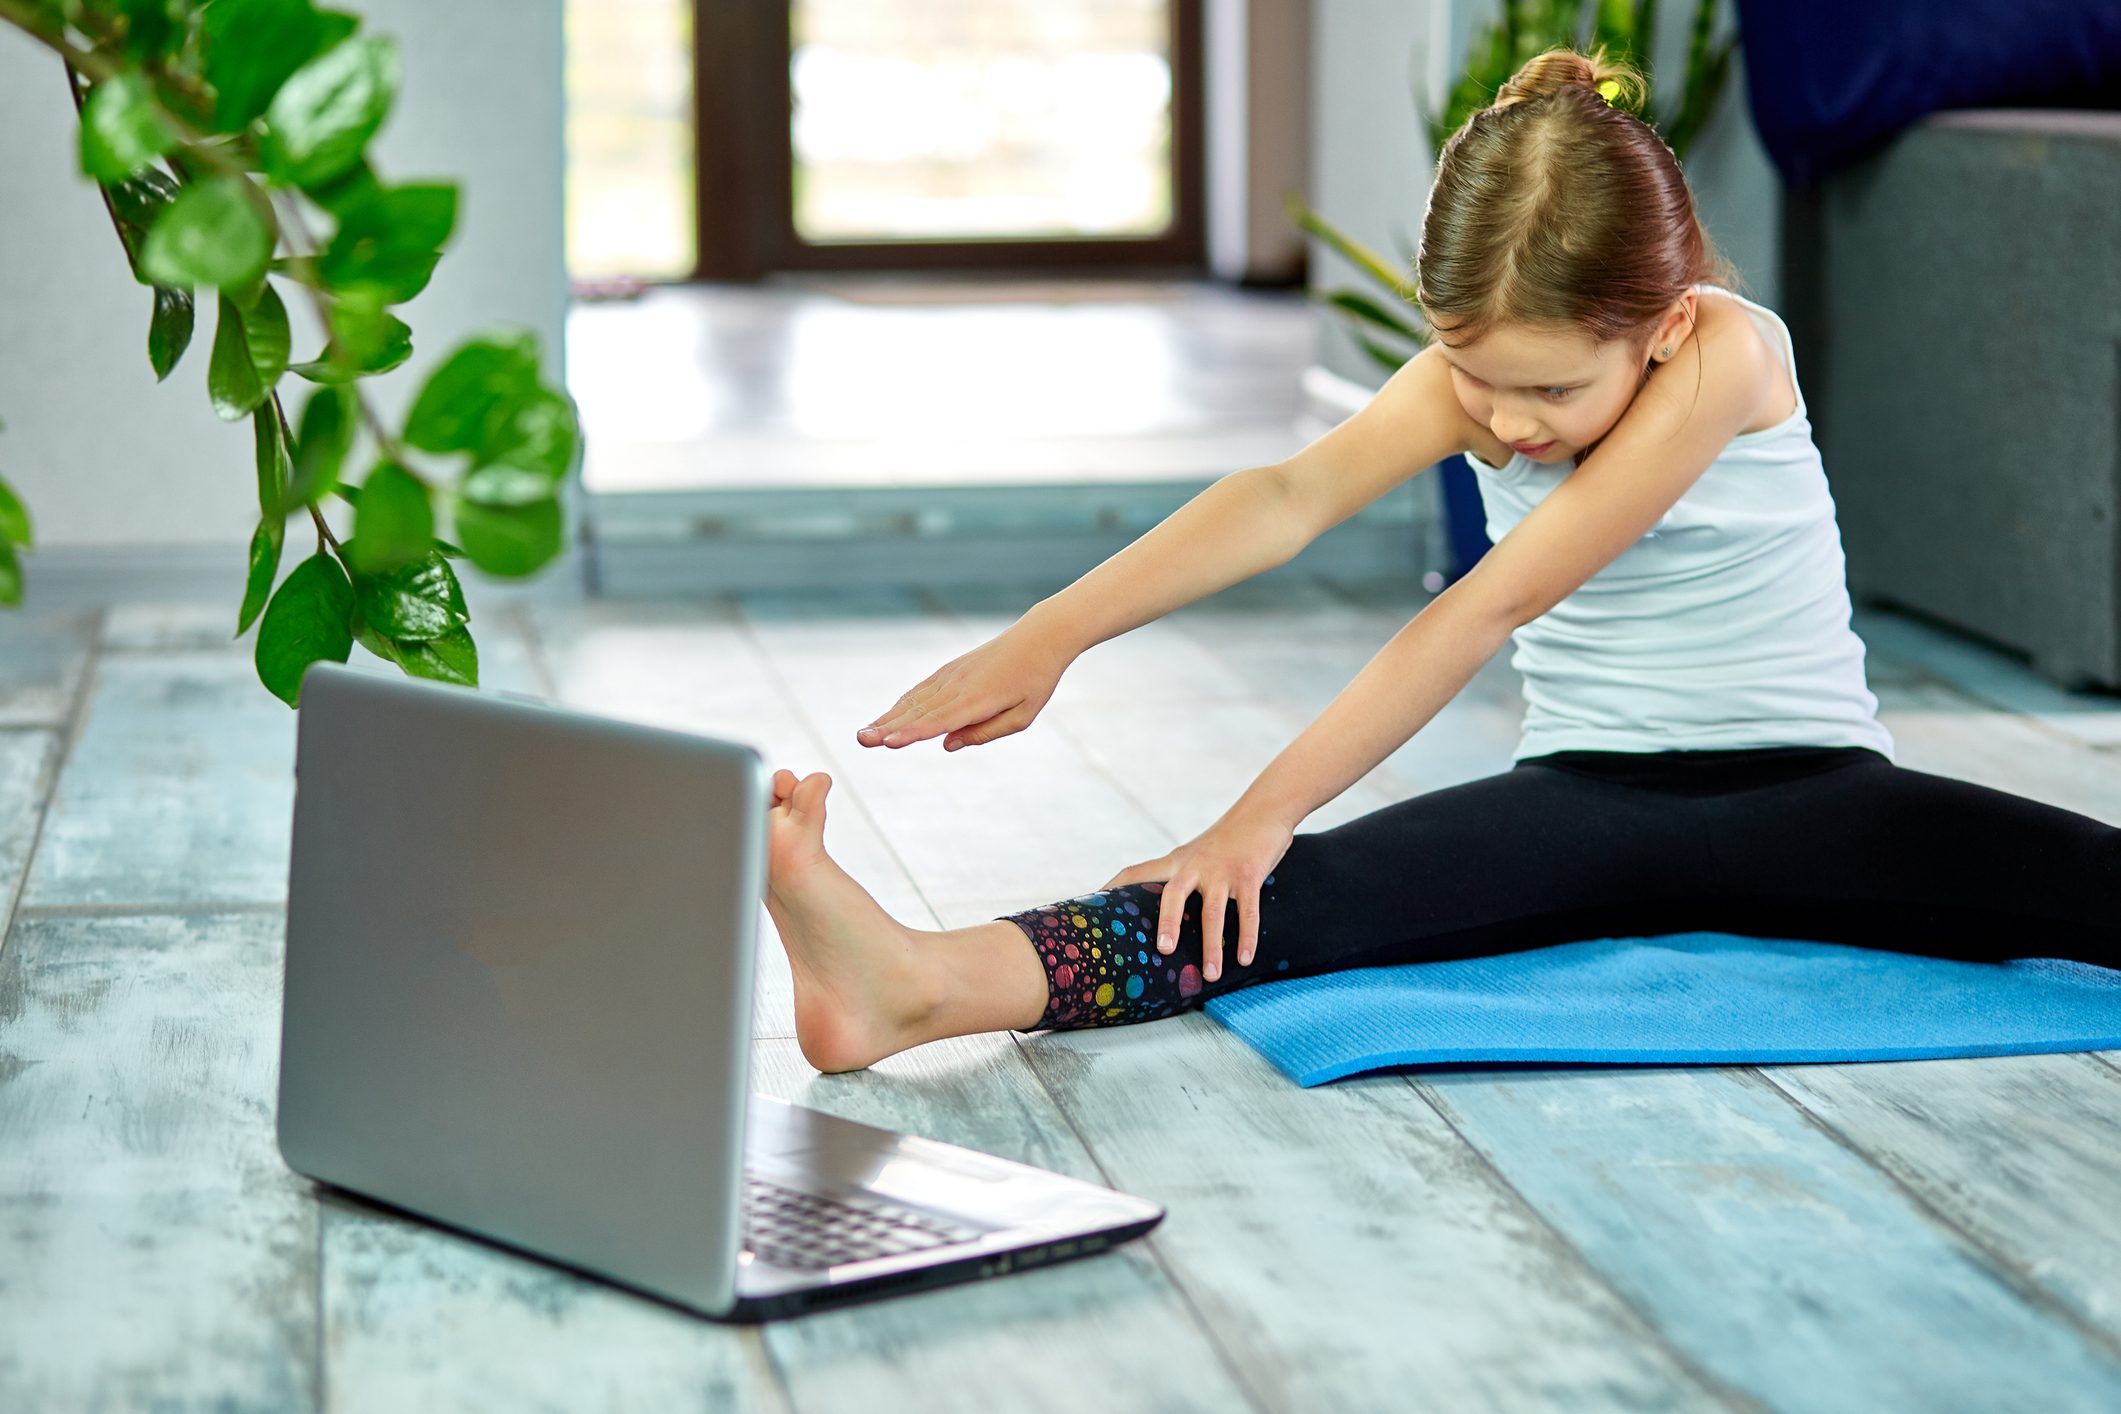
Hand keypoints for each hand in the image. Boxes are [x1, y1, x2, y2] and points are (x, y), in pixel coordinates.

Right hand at [856, 625, 1072, 751]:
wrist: (1039, 637)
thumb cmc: (1036, 680)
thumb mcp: (1022, 715)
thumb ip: (986, 732)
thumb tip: (947, 745)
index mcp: (979, 699)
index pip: (940, 720)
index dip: (913, 733)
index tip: (888, 742)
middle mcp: (959, 686)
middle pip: (919, 711)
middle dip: (888, 727)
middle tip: (861, 741)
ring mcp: (951, 676)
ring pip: (914, 701)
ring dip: (887, 718)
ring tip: (863, 735)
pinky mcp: (949, 671)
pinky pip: (921, 691)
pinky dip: (901, 706)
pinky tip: (886, 718)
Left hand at [1101, 809, 1293, 983]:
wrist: (1263, 809)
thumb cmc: (1227, 840)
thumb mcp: (1197, 854)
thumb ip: (1181, 876)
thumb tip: (1166, 913)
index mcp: (1176, 861)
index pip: (1136, 872)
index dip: (1113, 889)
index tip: (1092, 908)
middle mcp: (1195, 865)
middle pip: (1172, 895)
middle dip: (1167, 924)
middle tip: (1163, 951)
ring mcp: (1222, 870)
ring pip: (1212, 912)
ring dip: (1212, 946)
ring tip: (1211, 975)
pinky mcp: (1249, 874)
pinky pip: (1247, 911)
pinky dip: (1247, 937)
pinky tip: (1245, 959)